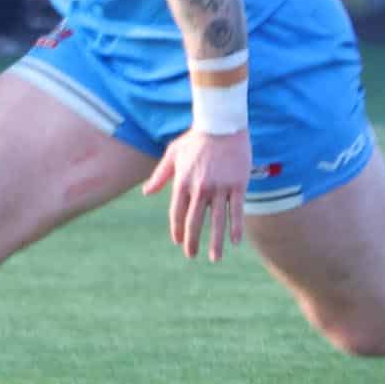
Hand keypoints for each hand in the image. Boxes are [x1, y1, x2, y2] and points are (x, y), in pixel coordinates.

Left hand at [141, 128, 250, 261]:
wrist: (221, 125)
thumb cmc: (195, 140)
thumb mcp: (172, 155)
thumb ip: (160, 176)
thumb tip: (146, 193)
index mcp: (182, 182)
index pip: (177, 213)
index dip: (177, 229)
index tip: (178, 241)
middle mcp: (199, 188)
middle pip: (194, 221)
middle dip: (192, 241)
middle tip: (191, 255)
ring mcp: (220, 187)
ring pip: (217, 220)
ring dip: (215, 242)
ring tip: (214, 258)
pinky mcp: (237, 184)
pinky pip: (236, 210)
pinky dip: (236, 227)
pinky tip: (235, 241)